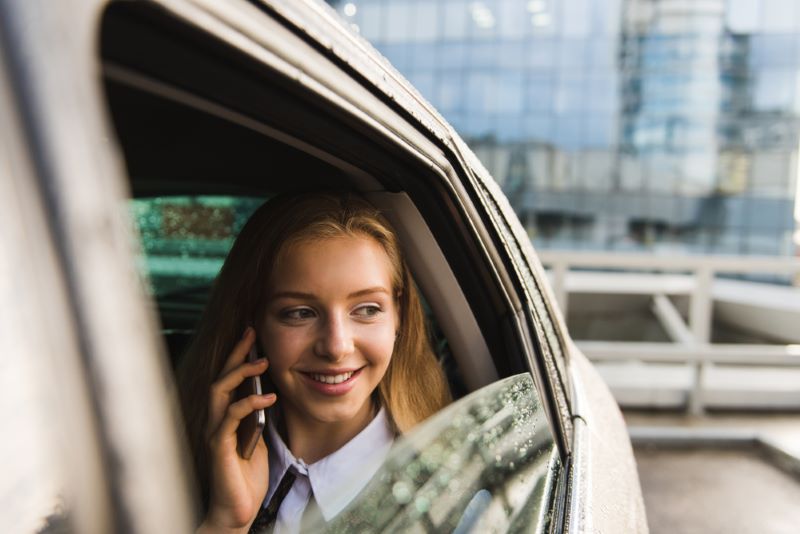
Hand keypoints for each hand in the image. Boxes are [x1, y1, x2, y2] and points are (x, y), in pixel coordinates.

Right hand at [200, 327, 275, 532]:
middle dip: (236, 354)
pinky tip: (267, 396)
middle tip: (252, 333)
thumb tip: (270, 390)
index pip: (228, 379)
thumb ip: (259, 416)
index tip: (252, 334)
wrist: (237, 510)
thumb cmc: (247, 476)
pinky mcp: (219, 447)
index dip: (238, 355)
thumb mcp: (259, 438)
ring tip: (262, 361)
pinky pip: (230, 418)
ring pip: (219, 392)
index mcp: (224, 416)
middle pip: (220, 378)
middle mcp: (215, 421)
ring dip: (240, 374)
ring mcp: (214, 433)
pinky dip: (249, 404)